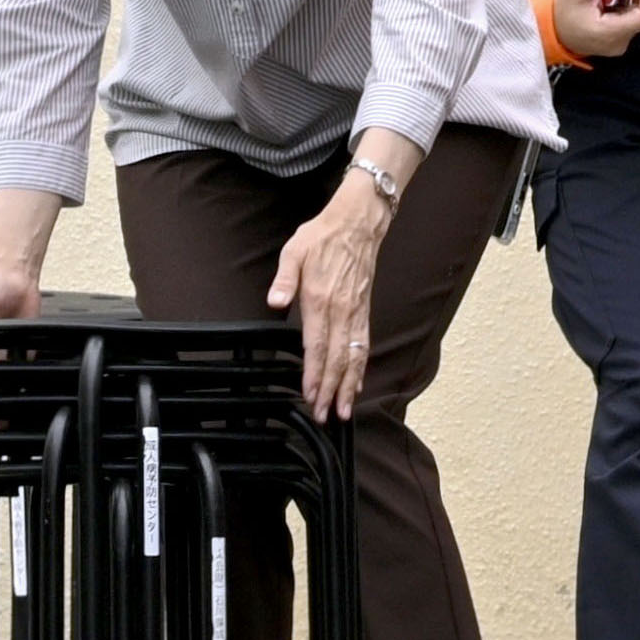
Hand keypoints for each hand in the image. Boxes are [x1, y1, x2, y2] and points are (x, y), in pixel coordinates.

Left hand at [269, 184, 388, 420]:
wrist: (358, 223)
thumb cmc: (323, 237)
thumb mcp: (295, 251)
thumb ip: (285, 279)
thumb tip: (275, 300)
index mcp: (321, 300)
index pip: (317, 345)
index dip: (314, 374)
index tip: (311, 396)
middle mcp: (342, 311)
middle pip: (337, 359)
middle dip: (331, 390)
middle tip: (325, 415)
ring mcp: (356, 313)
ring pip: (354, 357)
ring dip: (349, 385)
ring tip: (344, 409)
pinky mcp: (364, 310)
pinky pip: (364, 345)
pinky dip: (361, 368)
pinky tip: (358, 383)